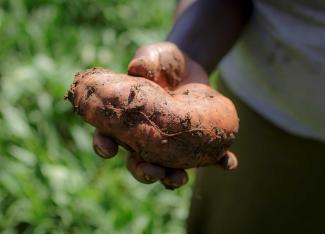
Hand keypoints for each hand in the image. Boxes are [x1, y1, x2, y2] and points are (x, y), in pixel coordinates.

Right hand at [92, 42, 237, 188]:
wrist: (187, 65)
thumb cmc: (161, 61)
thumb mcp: (153, 56)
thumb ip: (145, 61)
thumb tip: (137, 68)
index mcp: (128, 120)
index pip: (109, 135)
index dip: (104, 145)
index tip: (108, 149)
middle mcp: (147, 136)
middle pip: (139, 162)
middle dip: (144, 172)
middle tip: (153, 173)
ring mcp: (172, 141)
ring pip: (169, 167)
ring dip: (173, 178)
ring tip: (180, 178)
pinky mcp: (196, 138)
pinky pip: (208, 155)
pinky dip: (219, 161)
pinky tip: (228, 162)